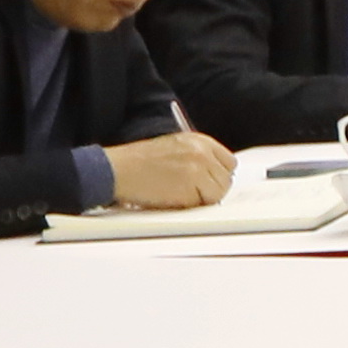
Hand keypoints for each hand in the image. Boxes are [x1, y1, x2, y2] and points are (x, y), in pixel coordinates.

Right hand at [105, 130, 235, 211]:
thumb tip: (214, 176)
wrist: (118, 169)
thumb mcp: (174, 148)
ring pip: (217, 193)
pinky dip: (190, 206)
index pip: (229, 162)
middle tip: (192, 193)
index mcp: (199, 141)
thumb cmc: (138, 162)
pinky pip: (202, 203)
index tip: (209, 183)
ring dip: (202, 198)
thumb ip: (197, 157)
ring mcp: (198, 169)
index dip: (219, 176)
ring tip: (179, 195)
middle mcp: (202, 152)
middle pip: (226, 179)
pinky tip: (172, 198)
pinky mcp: (190, 186)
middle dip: (212, 189)